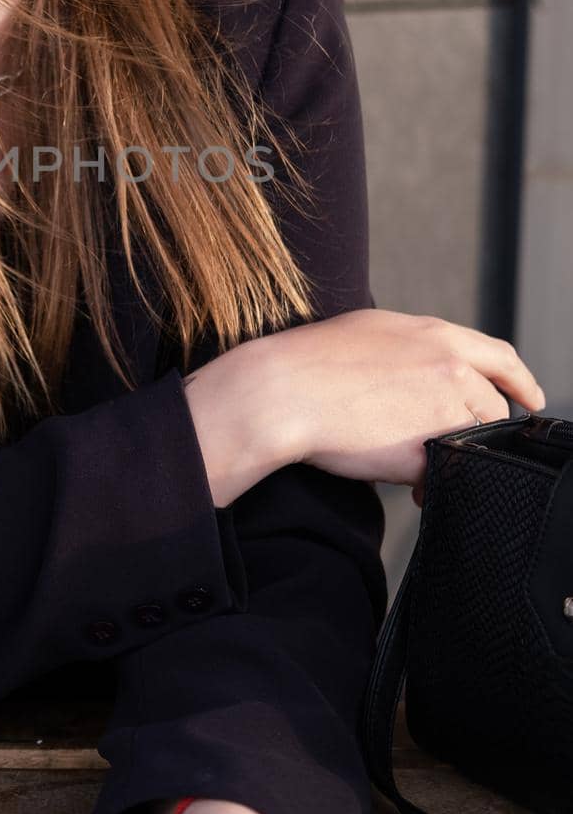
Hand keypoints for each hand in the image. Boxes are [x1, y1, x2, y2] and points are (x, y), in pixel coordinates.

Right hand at [187, 308, 544, 504]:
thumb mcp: (371, 332)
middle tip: (444, 445)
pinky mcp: (429, 448)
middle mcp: (450, 365)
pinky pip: (444, 471)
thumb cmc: (310, 362)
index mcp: (436, 335)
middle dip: (473, 430)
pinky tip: (404, 482)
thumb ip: (412, 347)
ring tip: (414, 469)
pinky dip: (428, 480)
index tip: (531, 399)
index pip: (500, 357)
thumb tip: (426, 367)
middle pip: (491, 408)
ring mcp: (444, 406)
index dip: (521, 381)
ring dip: (452, 456)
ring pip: (470, 441)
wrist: (282, 392)